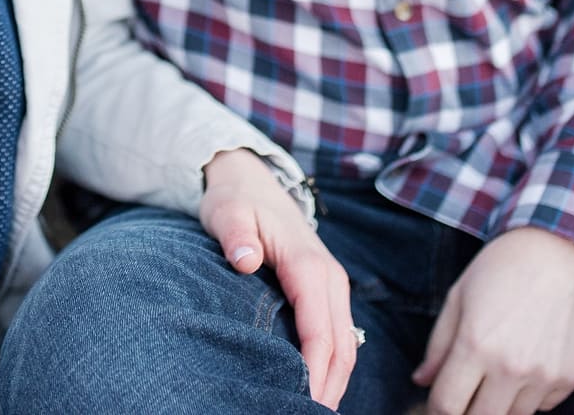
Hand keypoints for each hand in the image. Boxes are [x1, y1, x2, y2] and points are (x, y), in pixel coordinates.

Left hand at [199, 149, 356, 408]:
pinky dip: (333, 364)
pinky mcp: (327, 292)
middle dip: (330, 387)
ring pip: (346, 344)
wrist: (252, 182)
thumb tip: (245, 259)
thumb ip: (235, 234)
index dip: (315, 372)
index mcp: (309, 266)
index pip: (320, 331)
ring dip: (335, 381)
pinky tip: (317, 387)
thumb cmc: (237, 201)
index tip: (303, 403)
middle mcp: (330, 278)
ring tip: (313, 410)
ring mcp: (332, 286)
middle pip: (341, 346)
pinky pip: (339, 335)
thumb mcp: (227, 212)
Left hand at [414, 227, 573, 414]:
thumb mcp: (459, 296)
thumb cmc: (504, 266)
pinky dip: (531, 395)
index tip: (438, 402)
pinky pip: (543, 405)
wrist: (564, 248)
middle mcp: (511, 368)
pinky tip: (527, 364)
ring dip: (499, 403)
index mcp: (475, 345)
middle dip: (466, 410)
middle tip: (466, 392)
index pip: (447, 405)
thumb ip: (439, 345)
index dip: (437, 408)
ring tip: (497, 372)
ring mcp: (545, 375)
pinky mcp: (571, 377)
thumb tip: (422, 380)